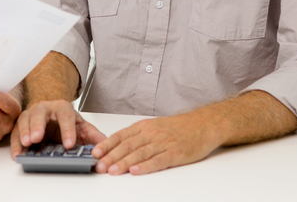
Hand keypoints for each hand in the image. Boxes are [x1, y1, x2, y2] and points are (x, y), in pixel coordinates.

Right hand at [10, 100, 105, 158]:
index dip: (67, 129)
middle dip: (38, 125)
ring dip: (24, 131)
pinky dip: (15, 142)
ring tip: (26, 143)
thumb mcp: (83, 128)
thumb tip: (105, 145)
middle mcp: (45, 108)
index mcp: (63, 108)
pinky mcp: (22, 124)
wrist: (54, 115)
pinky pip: (15, 131)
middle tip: (37, 138)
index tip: (69, 145)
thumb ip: (94, 137)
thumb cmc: (67, 122)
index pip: (66, 115)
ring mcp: (32, 114)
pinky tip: (17, 153)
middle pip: (40, 113)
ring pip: (26, 119)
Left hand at [92, 113, 218, 174]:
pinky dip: (145, 166)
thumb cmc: (177, 128)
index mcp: (144, 126)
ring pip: (140, 154)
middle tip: (99, 166)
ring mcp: (163, 143)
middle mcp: (151, 133)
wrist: (202, 125)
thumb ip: (137, 136)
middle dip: (111, 156)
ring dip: (124, 163)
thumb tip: (117, 147)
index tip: (95, 153)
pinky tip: (136, 171)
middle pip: (127, 145)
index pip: (121, 135)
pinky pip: (158, 160)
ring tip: (112, 170)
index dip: (107, 145)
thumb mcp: (154, 126)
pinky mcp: (175, 153)